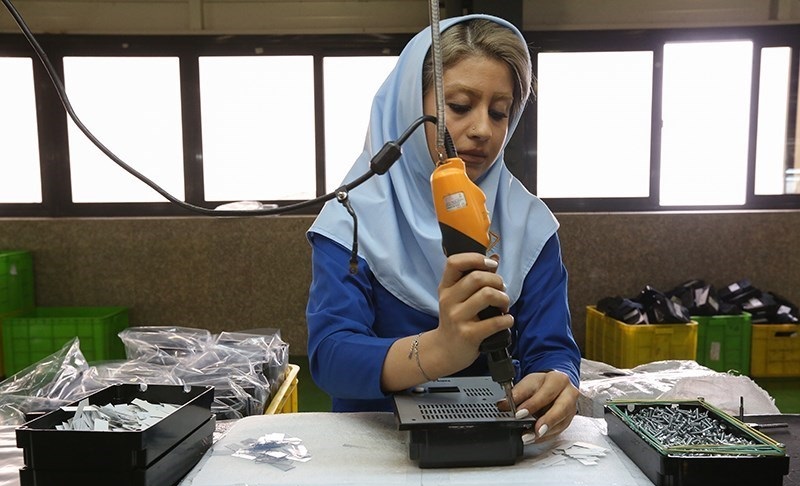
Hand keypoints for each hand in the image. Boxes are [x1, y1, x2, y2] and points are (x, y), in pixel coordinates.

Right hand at [430, 252, 513, 373]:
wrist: (444, 351)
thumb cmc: (456, 320)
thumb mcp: (456, 298)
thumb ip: (472, 279)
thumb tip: (494, 259)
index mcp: (445, 288)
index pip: (454, 262)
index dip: (476, 258)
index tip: (491, 264)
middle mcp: (448, 300)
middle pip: (478, 277)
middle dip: (497, 281)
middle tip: (501, 290)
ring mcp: (457, 318)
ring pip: (488, 295)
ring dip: (503, 298)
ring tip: (504, 306)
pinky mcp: (469, 334)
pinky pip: (495, 321)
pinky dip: (507, 319)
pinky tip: (506, 320)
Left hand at [499, 370, 578, 442]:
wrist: (553, 386)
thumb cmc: (541, 384)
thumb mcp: (528, 384)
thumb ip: (516, 394)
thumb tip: (503, 404)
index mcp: (558, 380)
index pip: (546, 393)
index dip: (532, 404)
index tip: (519, 413)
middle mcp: (569, 394)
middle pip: (561, 408)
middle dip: (547, 420)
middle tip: (535, 430)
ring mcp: (571, 409)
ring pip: (561, 422)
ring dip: (545, 432)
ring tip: (529, 437)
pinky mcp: (568, 420)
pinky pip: (558, 431)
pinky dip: (545, 436)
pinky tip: (534, 438)